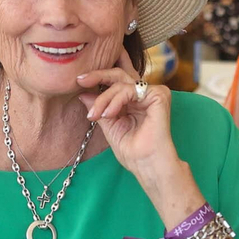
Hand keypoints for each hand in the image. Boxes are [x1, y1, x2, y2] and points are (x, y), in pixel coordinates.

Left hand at [77, 50, 179, 192]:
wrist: (146, 164)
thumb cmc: (131, 150)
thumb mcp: (108, 124)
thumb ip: (99, 107)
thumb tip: (82, 93)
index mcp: (134, 100)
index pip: (115, 82)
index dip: (98, 77)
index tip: (79, 81)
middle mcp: (144, 94)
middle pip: (119, 75)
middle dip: (98, 75)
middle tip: (81, 80)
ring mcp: (152, 93)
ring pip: (121, 83)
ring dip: (104, 99)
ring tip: (96, 115)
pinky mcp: (159, 95)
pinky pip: (130, 90)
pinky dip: (116, 100)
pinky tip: (109, 114)